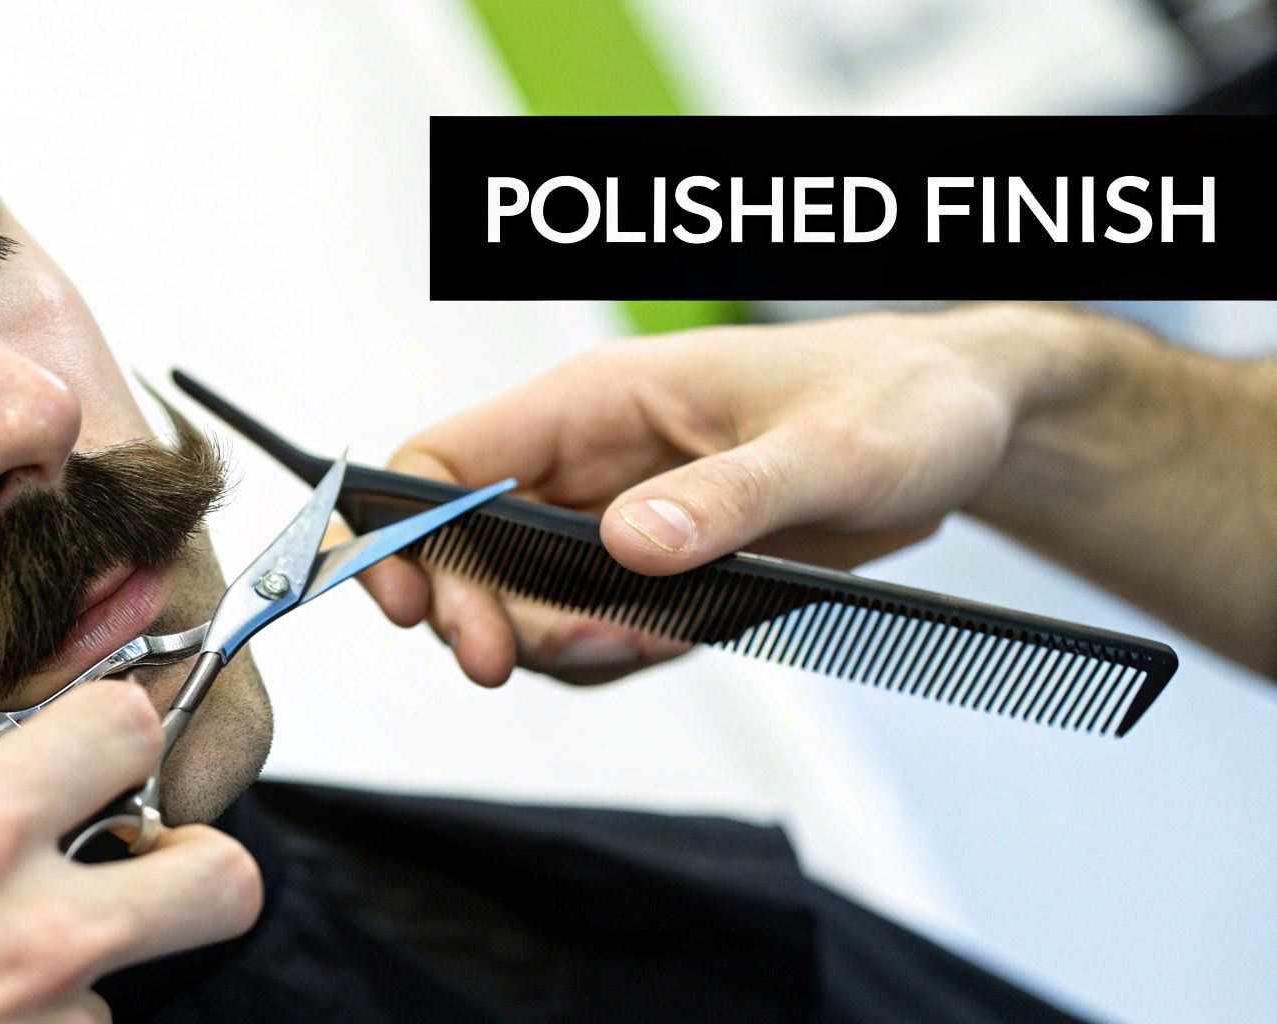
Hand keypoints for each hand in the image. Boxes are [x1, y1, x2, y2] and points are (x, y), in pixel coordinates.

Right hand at [362, 305, 1058, 686]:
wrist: (963, 426)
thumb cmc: (899, 400)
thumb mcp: (827, 448)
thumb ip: (725, 499)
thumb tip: (626, 545)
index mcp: (597, 403)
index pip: (448, 459)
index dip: (402, 530)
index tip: (409, 604)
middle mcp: (590, 464)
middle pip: (469, 548)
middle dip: (472, 610)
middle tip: (500, 662)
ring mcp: (619, 521)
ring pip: (524, 602)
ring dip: (548, 643)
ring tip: (624, 647)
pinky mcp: (660, 573)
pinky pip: (596, 629)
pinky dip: (609, 656)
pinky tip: (659, 646)